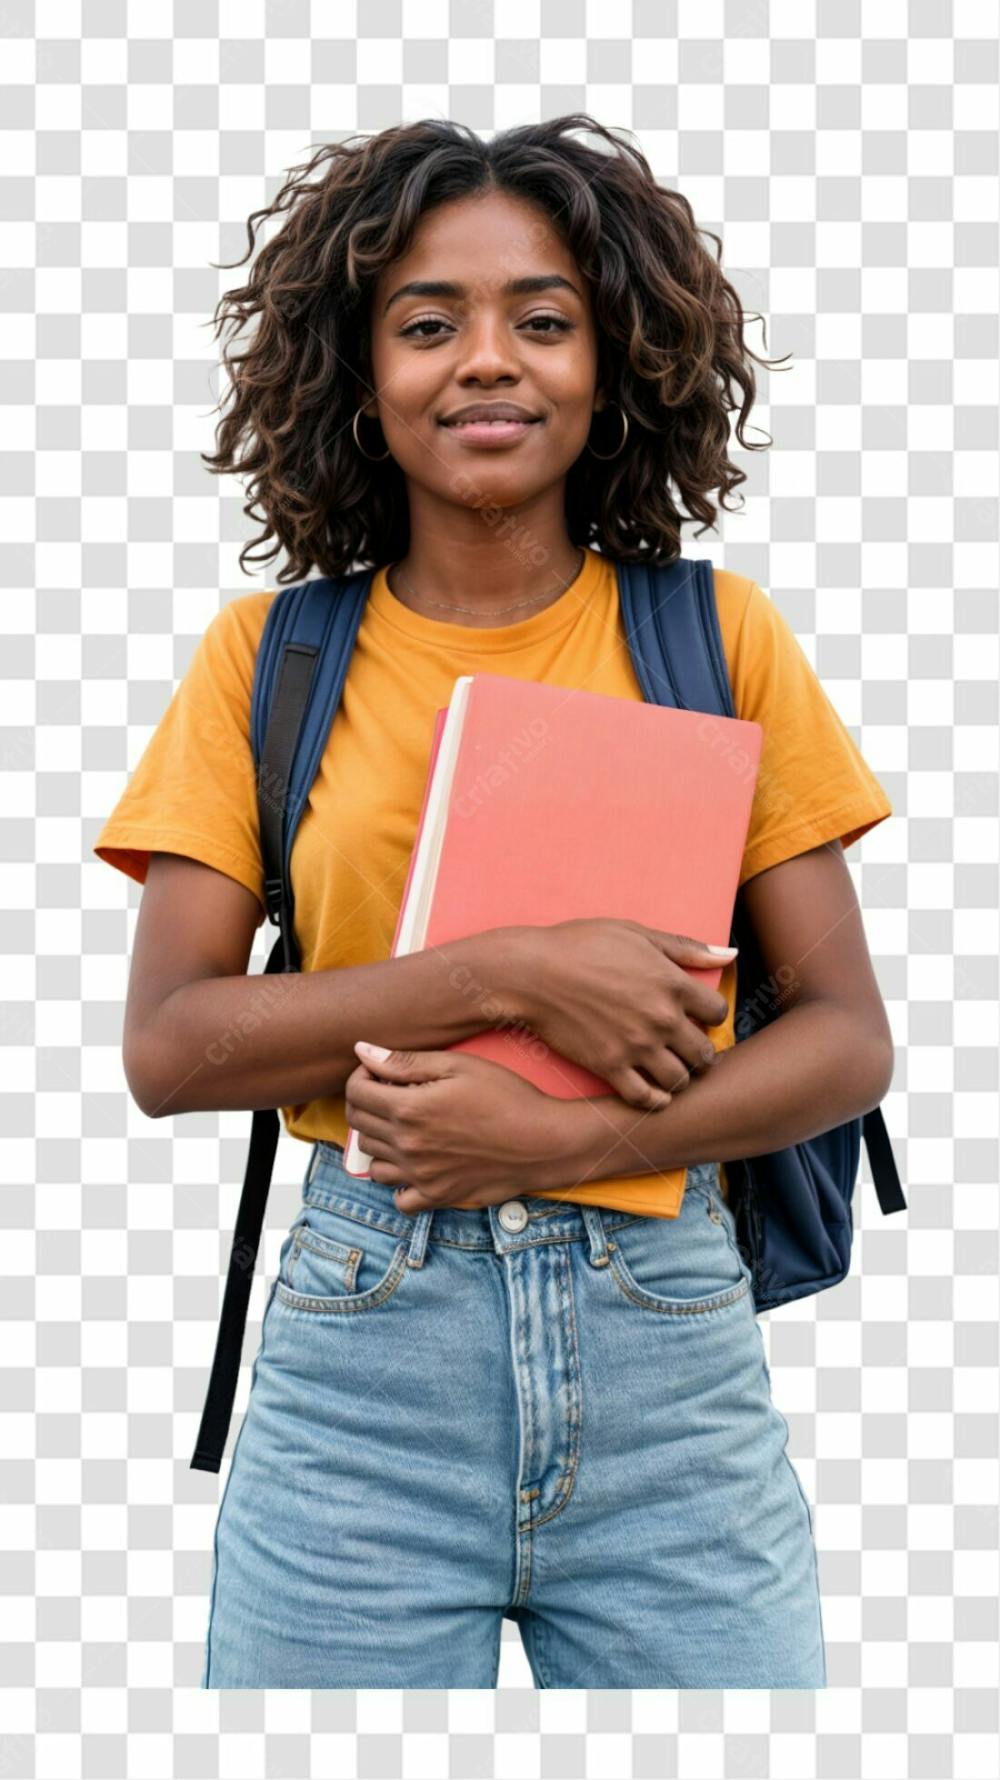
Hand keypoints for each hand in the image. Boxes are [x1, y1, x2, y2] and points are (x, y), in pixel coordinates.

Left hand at [344, 1041, 569, 1212]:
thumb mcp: (459, 1065)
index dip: (362, 1077)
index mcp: (409, 1108)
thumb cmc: (507, 1096)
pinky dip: (401, 1184)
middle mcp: (407, 1146)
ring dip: (381, 1144)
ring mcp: (421, 1176)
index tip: (380, 1073)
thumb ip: (405, 1062)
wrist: (544, 1141)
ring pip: (373, 1164)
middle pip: (359, 1126)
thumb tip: (362, 1051)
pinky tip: (417, 1165)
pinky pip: (399, 1199)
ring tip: (406, 1129)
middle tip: (394, 1095)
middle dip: (368, 1105)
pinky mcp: (437, 1197)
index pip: (355, 1093)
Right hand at [512, 917, 735, 1112]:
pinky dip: (655, 1099)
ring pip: (680, 1080)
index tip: (697, 1017)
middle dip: (701, 1052)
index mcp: (672, 984)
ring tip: (670, 1068)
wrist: (532, 972)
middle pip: (704, 1053)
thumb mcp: (637, 933)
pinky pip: (646, 1097)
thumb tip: (730, 955)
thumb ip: (685, 947)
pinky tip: (653, 1091)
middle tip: (687, 1049)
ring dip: (680, 1077)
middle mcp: (661, 1019)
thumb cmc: (581, 945)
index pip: (718, 1013)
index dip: (710, 1016)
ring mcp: (636, 1046)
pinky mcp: (609, 1066)